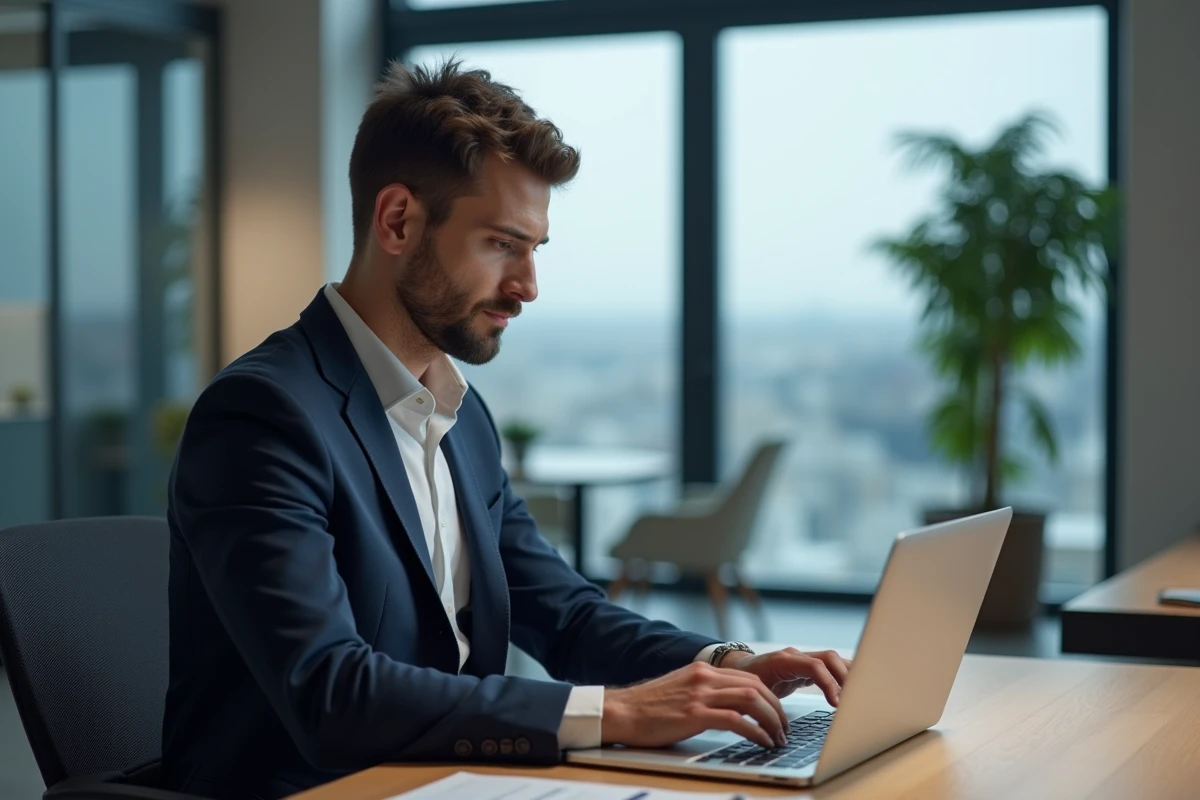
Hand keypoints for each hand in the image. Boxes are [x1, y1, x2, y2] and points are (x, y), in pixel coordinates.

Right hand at [602, 661, 789, 748]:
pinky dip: (756, 732)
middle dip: (777, 709)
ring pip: (752, 700)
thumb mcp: (680, 690)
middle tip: (784, 729)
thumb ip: (704, 693)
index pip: (748, 679)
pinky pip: (736, 721)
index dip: (769, 697)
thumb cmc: (647, 707)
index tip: (777, 715)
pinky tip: (763, 743)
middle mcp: (704, 677)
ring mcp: (700, 694)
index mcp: (702, 670)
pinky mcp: (694, 714)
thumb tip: (729, 710)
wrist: (620, 711)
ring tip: (778, 738)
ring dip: (772, 721)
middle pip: (756, 687)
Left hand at [718, 648, 851, 705]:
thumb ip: (767, 708)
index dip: (829, 683)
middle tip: (856, 700)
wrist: (739, 668)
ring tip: (858, 697)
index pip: (814, 666)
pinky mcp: (808, 667)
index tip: (837, 703)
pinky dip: (842, 678)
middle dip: (846, 677)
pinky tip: (850, 693)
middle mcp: (796, 656)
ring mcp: (804, 659)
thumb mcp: (754, 694)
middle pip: (830, 658)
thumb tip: (779, 730)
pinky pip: (830, 668)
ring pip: (833, 661)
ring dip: (848, 676)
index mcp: (783, 661)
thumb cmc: (745, 681)